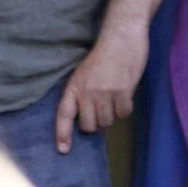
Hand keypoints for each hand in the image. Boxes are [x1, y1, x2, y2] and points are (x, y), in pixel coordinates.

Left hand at [55, 23, 149, 152]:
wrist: (122, 37)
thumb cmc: (103, 54)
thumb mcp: (84, 72)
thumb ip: (83, 92)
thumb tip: (86, 115)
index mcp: (74, 86)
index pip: (64, 114)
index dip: (62, 133)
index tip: (63, 149)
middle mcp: (87, 92)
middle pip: (89, 125)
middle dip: (95, 122)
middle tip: (101, 108)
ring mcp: (105, 93)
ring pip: (107, 121)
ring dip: (111, 115)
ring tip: (114, 98)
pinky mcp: (123, 92)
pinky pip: (123, 114)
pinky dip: (125, 108)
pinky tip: (125, 95)